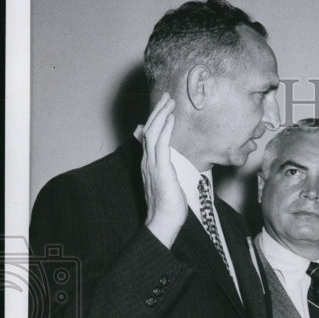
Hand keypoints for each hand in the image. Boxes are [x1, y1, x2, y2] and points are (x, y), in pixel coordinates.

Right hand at [140, 94, 185, 247]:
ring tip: (169, 102)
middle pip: (149, 129)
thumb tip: (165, 158)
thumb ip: (163, 167)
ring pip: (153, 133)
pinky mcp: (160, 169)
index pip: (149, 135)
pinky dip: (165, 129)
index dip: (156, 119)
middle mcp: (147, 160)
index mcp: (149, 162)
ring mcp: (152, 164)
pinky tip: (170, 119)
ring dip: (161, 115)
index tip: (165, 106)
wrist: (163, 220)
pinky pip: (160, 144)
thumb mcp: (165, 181)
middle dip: (158, 111)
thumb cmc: (168, 204)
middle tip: (167, 97)